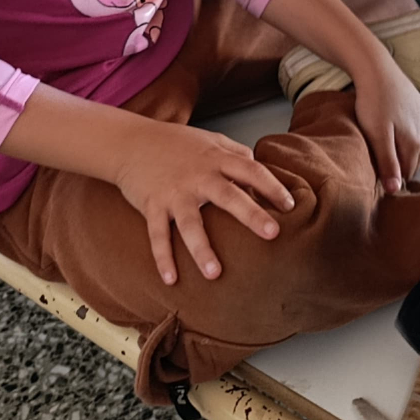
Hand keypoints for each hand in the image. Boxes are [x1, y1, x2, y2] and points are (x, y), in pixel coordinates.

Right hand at [112, 121, 294, 283]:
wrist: (130, 141)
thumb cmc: (175, 143)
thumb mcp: (210, 141)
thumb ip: (236, 153)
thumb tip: (262, 170)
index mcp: (216, 159)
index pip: (251, 170)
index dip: (272, 186)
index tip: (289, 206)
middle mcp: (198, 176)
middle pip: (228, 195)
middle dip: (251, 214)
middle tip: (272, 233)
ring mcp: (174, 192)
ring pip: (190, 222)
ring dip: (201, 249)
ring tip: (214, 273)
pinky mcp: (152, 206)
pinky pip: (158, 235)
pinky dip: (162, 258)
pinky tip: (170, 279)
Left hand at [351, 59, 419, 193]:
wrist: (377, 67)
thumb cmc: (373, 101)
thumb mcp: (377, 136)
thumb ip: (387, 163)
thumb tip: (395, 190)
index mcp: (414, 143)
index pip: (406, 174)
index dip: (392, 180)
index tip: (376, 182)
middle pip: (412, 161)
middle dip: (398, 168)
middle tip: (377, 170)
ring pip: (414, 145)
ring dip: (401, 152)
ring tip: (382, 153)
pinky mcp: (419, 106)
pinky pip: (414, 129)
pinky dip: (404, 136)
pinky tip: (391, 133)